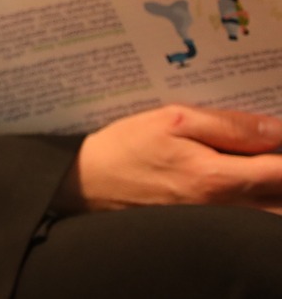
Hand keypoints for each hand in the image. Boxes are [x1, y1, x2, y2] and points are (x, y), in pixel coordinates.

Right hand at [70, 104, 281, 211]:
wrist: (89, 183)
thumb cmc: (126, 147)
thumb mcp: (173, 121)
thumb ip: (229, 125)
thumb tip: (278, 130)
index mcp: (217, 178)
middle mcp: (225, 208)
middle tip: (273, 151)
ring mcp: (218, 224)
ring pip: (271, 216)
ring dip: (275, 191)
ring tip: (263, 166)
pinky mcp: (210, 229)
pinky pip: (252, 221)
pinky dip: (262, 204)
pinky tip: (249, 181)